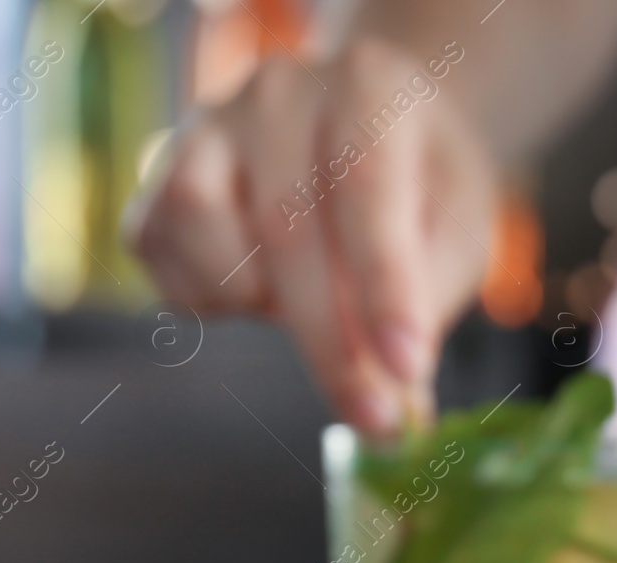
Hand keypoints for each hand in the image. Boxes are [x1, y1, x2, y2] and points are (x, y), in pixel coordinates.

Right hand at [126, 39, 494, 433]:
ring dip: (257, 300)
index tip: (408, 369)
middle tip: (375, 421)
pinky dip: (206, 296)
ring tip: (305, 308)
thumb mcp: (458, 229)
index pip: (368, 189)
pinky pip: (158, 249)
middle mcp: (278, 92)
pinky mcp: (158, 174)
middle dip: (333, 345)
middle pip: (287, 228)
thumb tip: (399, 403)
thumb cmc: (422, 187)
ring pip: (199, 224)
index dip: (386, 287)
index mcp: (368, 87)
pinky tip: (257, 295)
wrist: (369, 131)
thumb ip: (429, 300)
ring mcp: (207, 126)